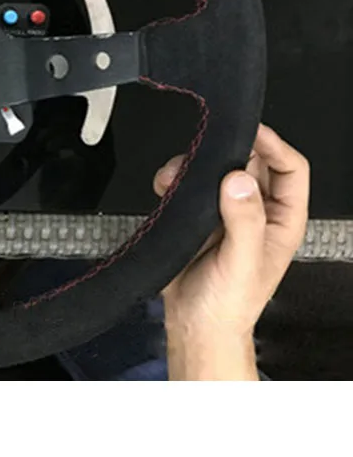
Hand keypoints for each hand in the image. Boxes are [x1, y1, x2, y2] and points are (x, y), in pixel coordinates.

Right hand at [154, 124, 308, 378]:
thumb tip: (238, 180)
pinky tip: (166, 188)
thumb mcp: (243, 264)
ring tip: (177, 177)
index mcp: (282, 220)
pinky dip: (174, 178)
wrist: (192, 323)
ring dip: (194, 165)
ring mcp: (225, 209)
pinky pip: (187, 181)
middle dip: (227, 152)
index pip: (290, 169)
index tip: (251, 133)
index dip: (275, 146)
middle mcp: (256, 210)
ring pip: (216, 167)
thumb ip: (244, 221)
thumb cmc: (228, 304)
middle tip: (205, 152)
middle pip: (250, 160)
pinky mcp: (196, 212)